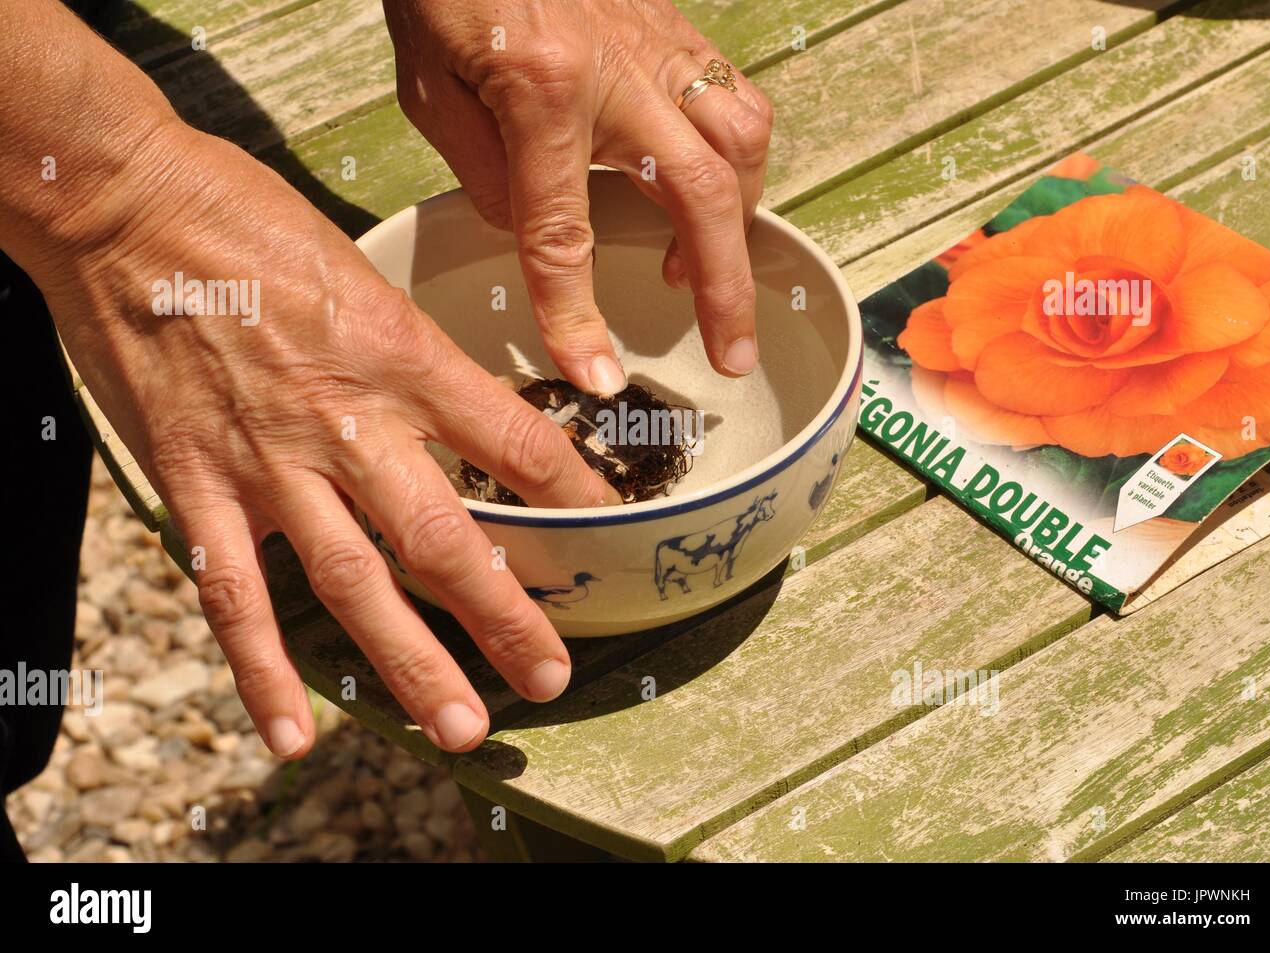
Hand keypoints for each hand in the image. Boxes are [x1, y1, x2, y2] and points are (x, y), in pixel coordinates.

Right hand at [37, 121, 622, 756]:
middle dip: (505, 616)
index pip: (514, 441)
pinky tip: (298, 732)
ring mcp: (269, 464)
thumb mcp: (364, 274)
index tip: (605, 530)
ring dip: (412, 663)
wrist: (124, 206)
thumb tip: (465, 405)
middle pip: (445, 539)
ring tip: (462, 726)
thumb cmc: (247, 221)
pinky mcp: (196, 486)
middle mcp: (346, 422)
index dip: (572, 493)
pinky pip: (234, 596)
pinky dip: (264, 671)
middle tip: (551, 674)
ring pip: (354, 583)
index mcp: (400, 356)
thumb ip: (413, 352)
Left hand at [384, 0, 774, 392]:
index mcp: (541, 88)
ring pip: (740, 142)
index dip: (578, 314)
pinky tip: (711, 193)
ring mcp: (659, 44)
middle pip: (698, 194)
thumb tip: (547, 240)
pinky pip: (735, 100)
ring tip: (706, 274)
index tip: (598, 374)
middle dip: (722, 287)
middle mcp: (620, 68)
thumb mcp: (434, 95)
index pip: (562, 231)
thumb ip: (493, 177)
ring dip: (738, 222)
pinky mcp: (676, 30)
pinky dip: (737, 163)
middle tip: (732, 352)